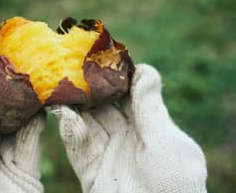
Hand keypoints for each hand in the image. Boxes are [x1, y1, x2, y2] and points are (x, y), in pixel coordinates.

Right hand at [52, 64, 206, 192]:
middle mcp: (127, 138)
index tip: (101, 56)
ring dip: (74, 107)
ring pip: (87, 123)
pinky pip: (78, 147)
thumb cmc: (174, 187)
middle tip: (71, 67)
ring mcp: (108, 154)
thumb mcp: (167, 144)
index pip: (130, 94)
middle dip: (89, 88)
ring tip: (61, 87)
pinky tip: (63, 114)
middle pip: (103, 106)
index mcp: (150, 128)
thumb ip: (150, 109)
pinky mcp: (91, 171)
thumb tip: (144, 68)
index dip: (116, 76)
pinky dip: (70, 131)